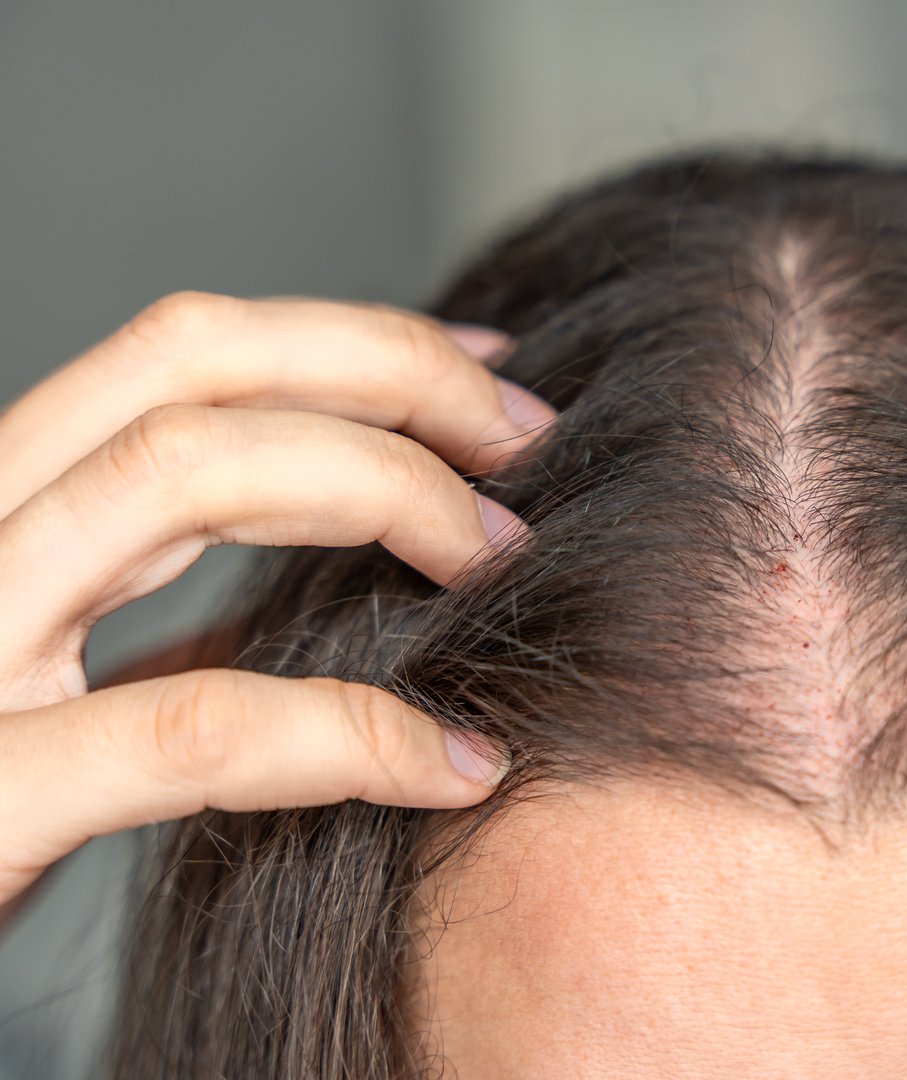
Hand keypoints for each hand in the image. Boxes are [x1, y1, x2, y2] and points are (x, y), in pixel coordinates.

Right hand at [0, 292, 554, 922]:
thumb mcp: (52, 686)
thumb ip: (150, 615)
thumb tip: (319, 578)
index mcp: (1, 521)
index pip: (174, 359)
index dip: (351, 340)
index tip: (488, 373)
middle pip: (185, 370)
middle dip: (388, 377)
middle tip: (528, 438)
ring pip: (175, 476)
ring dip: (383, 490)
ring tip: (501, 555)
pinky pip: (191, 726)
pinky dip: (352, 734)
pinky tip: (455, 766)